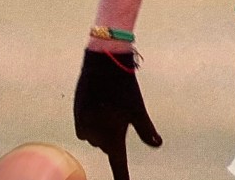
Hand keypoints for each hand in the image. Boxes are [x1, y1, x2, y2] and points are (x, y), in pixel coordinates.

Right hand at [74, 49, 162, 179]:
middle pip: (107, 145)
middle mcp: (94, 136)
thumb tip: (157, 144)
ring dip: (104, 126)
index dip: (122, 177)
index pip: (118, 163)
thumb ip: (146, 130)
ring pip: (97, 135)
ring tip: (111, 105)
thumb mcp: (138, 110)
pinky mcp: (76, 116)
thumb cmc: (124, 89)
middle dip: (114, 133)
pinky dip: (95, 120)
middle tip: (121, 110)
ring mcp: (83, 126)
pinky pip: (87, 127)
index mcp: (111, 137)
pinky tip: (101, 105)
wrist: (102, 65)